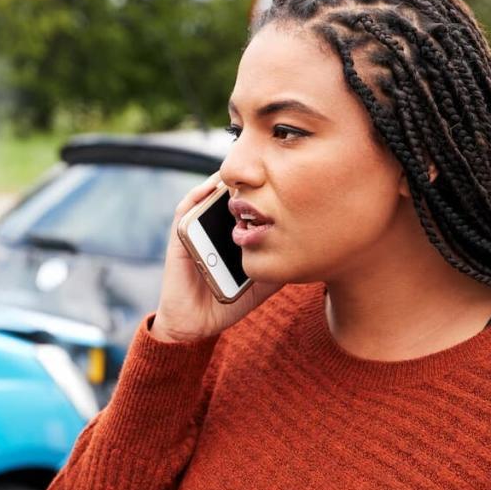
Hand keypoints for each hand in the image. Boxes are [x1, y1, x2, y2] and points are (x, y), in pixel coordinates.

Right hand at [151, 172, 282, 342]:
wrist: (196, 323)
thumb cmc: (228, 302)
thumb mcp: (262, 281)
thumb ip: (279, 264)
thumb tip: (310, 249)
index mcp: (233, 234)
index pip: (249, 204)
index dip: (264, 190)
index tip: (286, 179)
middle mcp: (215, 227)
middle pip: (232, 194)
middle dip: (249, 180)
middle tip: (270, 166)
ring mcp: (196, 228)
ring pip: (211, 193)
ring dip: (227, 181)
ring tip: (247, 171)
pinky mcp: (180, 234)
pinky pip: (188, 207)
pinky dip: (201, 193)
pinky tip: (217, 186)